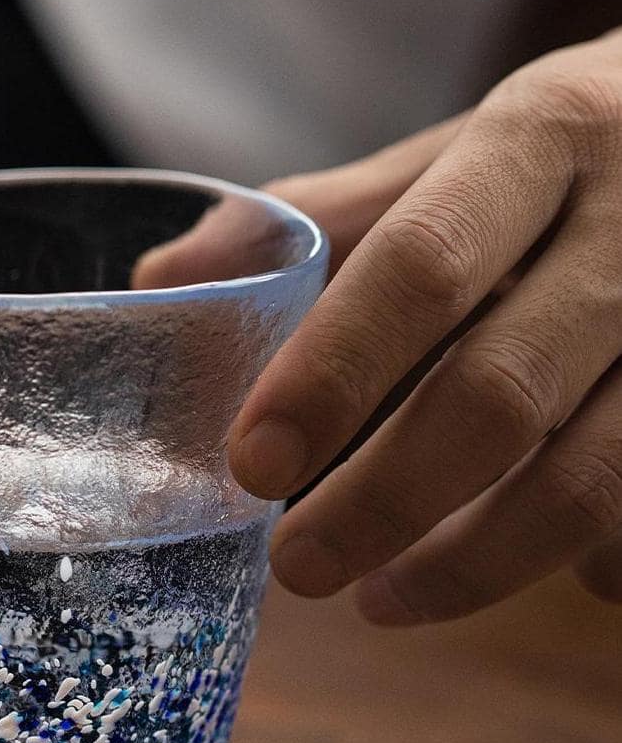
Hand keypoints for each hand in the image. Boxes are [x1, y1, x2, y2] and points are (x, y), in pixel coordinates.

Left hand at [136, 30, 621, 622]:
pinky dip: (579, 565)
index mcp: (541, 143)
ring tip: (380, 600)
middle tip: (299, 568)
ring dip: (474, 564)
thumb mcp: (451, 162)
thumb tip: (163, 277)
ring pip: (591, 481)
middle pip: (502, 392)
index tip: (253, 465)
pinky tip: (511, 574)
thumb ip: (320, 220)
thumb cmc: (561, 168)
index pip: (423, 266)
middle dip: (385, 499)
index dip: (332, 374)